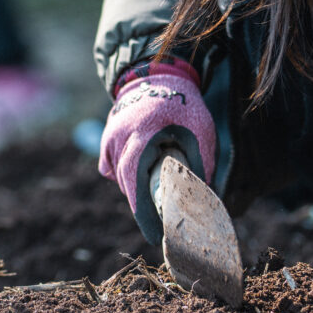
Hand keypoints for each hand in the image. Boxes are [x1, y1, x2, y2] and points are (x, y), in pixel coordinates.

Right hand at [98, 60, 215, 243]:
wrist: (157, 76)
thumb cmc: (183, 104)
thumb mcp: (200, 131)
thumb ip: (201, 163)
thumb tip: (206, 199)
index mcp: (143, 134)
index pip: (136, 180)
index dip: (143, 212)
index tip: (154, 236)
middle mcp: (120, 137)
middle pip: (127, 184)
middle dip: (143, 203)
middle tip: (162, 218)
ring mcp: (110, 137)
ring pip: (119, 177)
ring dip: (136, 186)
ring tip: (155, 182)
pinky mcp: (106, 138)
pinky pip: (111, 167)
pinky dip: (125, 173)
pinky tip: (143, 165)